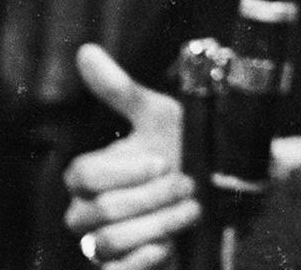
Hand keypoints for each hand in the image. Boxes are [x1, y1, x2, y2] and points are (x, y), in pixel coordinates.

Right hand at [64, 44, 198, 269]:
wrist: (217, 188)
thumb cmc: (182, 148)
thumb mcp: (158, 116)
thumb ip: (119, 90)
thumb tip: (86, 52)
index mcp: (90, 174)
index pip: (82, 176)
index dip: (123, 170)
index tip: (162, 160)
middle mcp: (87, 211)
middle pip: (98, 211)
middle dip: (150, 197)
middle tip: (186, 184)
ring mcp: (101, 243)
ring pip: (108, 243)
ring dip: (157, 224)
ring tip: (190, 207)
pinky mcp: (120, 269)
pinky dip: (145, 259)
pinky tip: (169, 245)